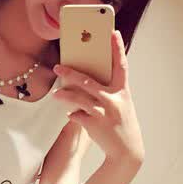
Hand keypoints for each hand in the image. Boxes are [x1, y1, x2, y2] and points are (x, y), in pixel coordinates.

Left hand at [52, 30, 144, 163]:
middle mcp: (114, 100)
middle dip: (71, 73)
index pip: (121, 65)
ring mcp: (104, 112)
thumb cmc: (122, 124)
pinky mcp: (94, 124)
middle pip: (89, 81)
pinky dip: (73, 114)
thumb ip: (109, 91)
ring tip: (55, 94)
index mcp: (123, 92)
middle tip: (58, 67)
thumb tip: (88, 80)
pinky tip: (71, 115)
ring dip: (64, 95)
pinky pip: (77, 115)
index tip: (112, 32)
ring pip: (78, 98)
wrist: (126, 151)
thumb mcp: (121, 105)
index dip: (117, 48)